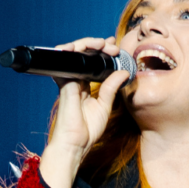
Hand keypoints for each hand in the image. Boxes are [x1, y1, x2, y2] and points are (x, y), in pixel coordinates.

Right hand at [39, 36, 131, 187]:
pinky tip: (84, 47)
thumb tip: (123, 72)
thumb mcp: (105, 106)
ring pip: (76, 54)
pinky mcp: (65, 82)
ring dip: (88, 44)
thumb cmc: (88, 130)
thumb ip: (111, 88)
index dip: (103, 53)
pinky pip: (68, 62)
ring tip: (102, 44)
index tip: (115, 49)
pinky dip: (74, 51)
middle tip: (112, 46)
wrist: (75, 144)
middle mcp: (76, 81)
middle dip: (98, 45)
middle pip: (84, 55)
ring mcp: (69, 80)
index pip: (93, 63)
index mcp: (85, 87)